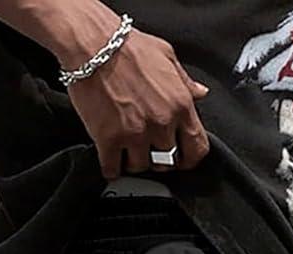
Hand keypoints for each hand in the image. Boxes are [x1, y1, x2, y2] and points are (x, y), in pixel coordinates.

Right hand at [65, 27, 209, 178]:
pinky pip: (113, 169)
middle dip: (158, 158)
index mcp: (180, 105)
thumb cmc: (128, 46)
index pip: (197, 148)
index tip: (181, 159)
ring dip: (133, 162)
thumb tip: (199, 93)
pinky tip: (110, 159)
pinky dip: (111, 168)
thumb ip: (185, 81)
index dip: (190, 158)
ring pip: (140, 168)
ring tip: (127, 149)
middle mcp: (161, 123)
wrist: (93, 45)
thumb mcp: (166, 55)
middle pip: (167, 162)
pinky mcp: (109, 140)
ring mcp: (135, 134)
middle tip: (148, 149)